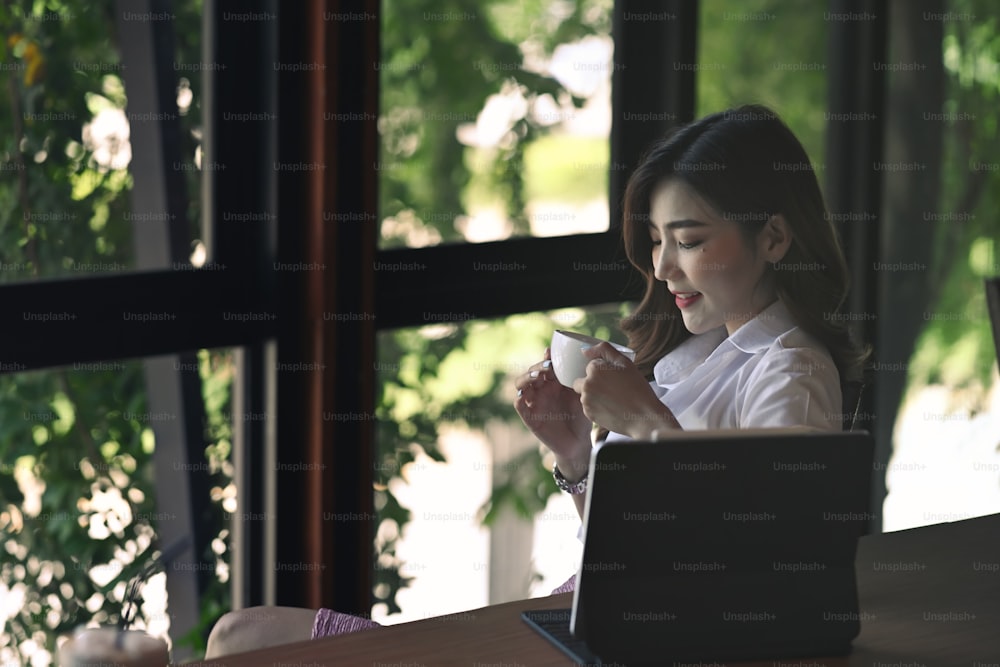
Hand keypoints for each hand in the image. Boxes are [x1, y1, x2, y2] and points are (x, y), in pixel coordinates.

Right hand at [514, 348, 592, 466]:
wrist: (578, 443)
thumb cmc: (581, 418)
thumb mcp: (582, 397)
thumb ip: (579, 382)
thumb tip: (583, 362)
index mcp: (553, 384)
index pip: (545, 366)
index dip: (546, 358)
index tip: (551, 353)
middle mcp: (541, 391)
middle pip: (532, 372)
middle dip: (538, 367)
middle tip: (548, 366)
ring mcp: (534, 403)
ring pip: (520, 385)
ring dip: (526, 378)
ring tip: (536, 377)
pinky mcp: (529, 417)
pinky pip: (519, 406)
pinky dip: (519, 399)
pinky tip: (523, 395)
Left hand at [572, 342, 679, 438]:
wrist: (644, 418)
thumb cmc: (638, 389)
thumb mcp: (625, 363)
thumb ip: (604, 350)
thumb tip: (585, 351)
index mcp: (594, 370)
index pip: (592, 366)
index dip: (604, 371)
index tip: (616, 378)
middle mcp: (586, 385)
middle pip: (584, 380)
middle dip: (594, 383)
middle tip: (612, 389)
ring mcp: (586, 401)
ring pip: (586, 394)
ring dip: (594, 395)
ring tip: (614, 399)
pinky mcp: (589, 415)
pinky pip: (589, 407)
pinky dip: (597, 407)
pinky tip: (612, 408)